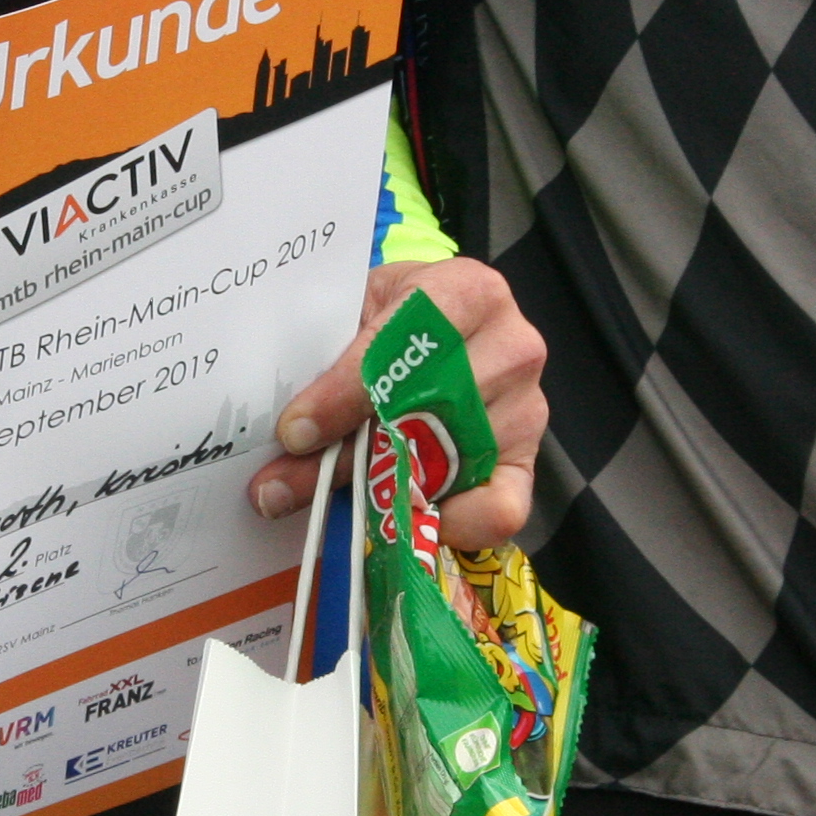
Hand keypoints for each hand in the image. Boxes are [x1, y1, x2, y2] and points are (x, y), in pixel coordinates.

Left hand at [251, 259, 547, 550]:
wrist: (437, 333)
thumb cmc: (392, 324)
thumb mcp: (355, 322)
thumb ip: (324, 370)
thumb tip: (290, 445)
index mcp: (468, 291)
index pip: (411, 341)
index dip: (349, 389)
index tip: (296, 430)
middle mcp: (512, 346)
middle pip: (430, 410)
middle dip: (350, 454)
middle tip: (288, 483)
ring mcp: (527, 408)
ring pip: (452, 462)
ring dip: (384, 493)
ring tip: (329, 501)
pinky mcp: (528, 463)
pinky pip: (501, 509)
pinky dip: (451, 524)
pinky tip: (408, 520)